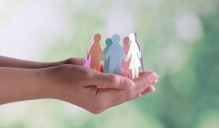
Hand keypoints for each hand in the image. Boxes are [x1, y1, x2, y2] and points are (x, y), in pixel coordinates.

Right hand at [43, 64, 158, 113]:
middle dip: (142, 85)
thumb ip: (110, 80)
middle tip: (155, 78)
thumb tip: (130, 83)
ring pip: (122, 95)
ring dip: (136, 89)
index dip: (141, 82)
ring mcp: (98, 101)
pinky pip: (115, 93)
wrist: (49, 81)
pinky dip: (125, 89)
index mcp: (100, 100)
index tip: (153, 75)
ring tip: (149, 85)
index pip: (127, 91)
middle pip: (127, 94)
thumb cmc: (65, 76)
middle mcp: (102, 103)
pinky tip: (132, 88)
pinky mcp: (95, 96)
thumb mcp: (87, 75)